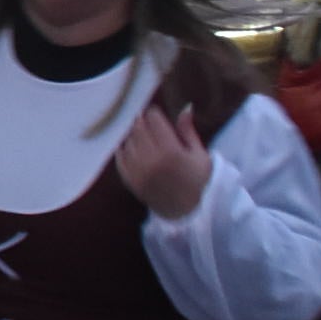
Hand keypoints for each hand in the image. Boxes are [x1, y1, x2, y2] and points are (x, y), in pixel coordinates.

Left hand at [118, 104, 211, 219]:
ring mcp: (138, 171)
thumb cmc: (197, 182)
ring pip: (128, 140)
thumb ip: (188, 130)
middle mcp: (152, 160)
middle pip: (138, 127)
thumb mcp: (200, 155)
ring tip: (146, 139)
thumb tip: (186, 106)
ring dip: (135, 135)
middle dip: (143, 122)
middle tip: (150, 124)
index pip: (153, 119)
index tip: (158, 116)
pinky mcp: (129, 180)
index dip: (155, 114)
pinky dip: (124, 149)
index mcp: (172, 152)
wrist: (185, 213)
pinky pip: (120, 156)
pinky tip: (134, 149)